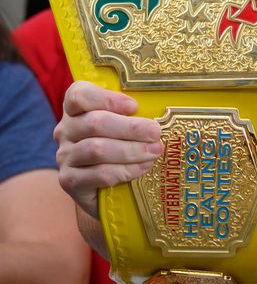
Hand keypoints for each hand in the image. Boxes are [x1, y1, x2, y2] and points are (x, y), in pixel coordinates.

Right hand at [54, 81, 161, 217]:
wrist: (104, 188)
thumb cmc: (120, 146)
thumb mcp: (126, 125)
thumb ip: (134, 114)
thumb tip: (164, 110)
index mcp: (76, 109)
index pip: (80, 95)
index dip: (107, 98)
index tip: (134, 106)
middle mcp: (66, 130)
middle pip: (95, 123)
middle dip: (131, 128)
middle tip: (156, 133)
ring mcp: (65, 156)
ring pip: (97, 149)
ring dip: (131, 150)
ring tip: (155, 151)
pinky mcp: (69, 180)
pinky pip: (99, 173)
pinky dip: (125, 170)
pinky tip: (142, 168)